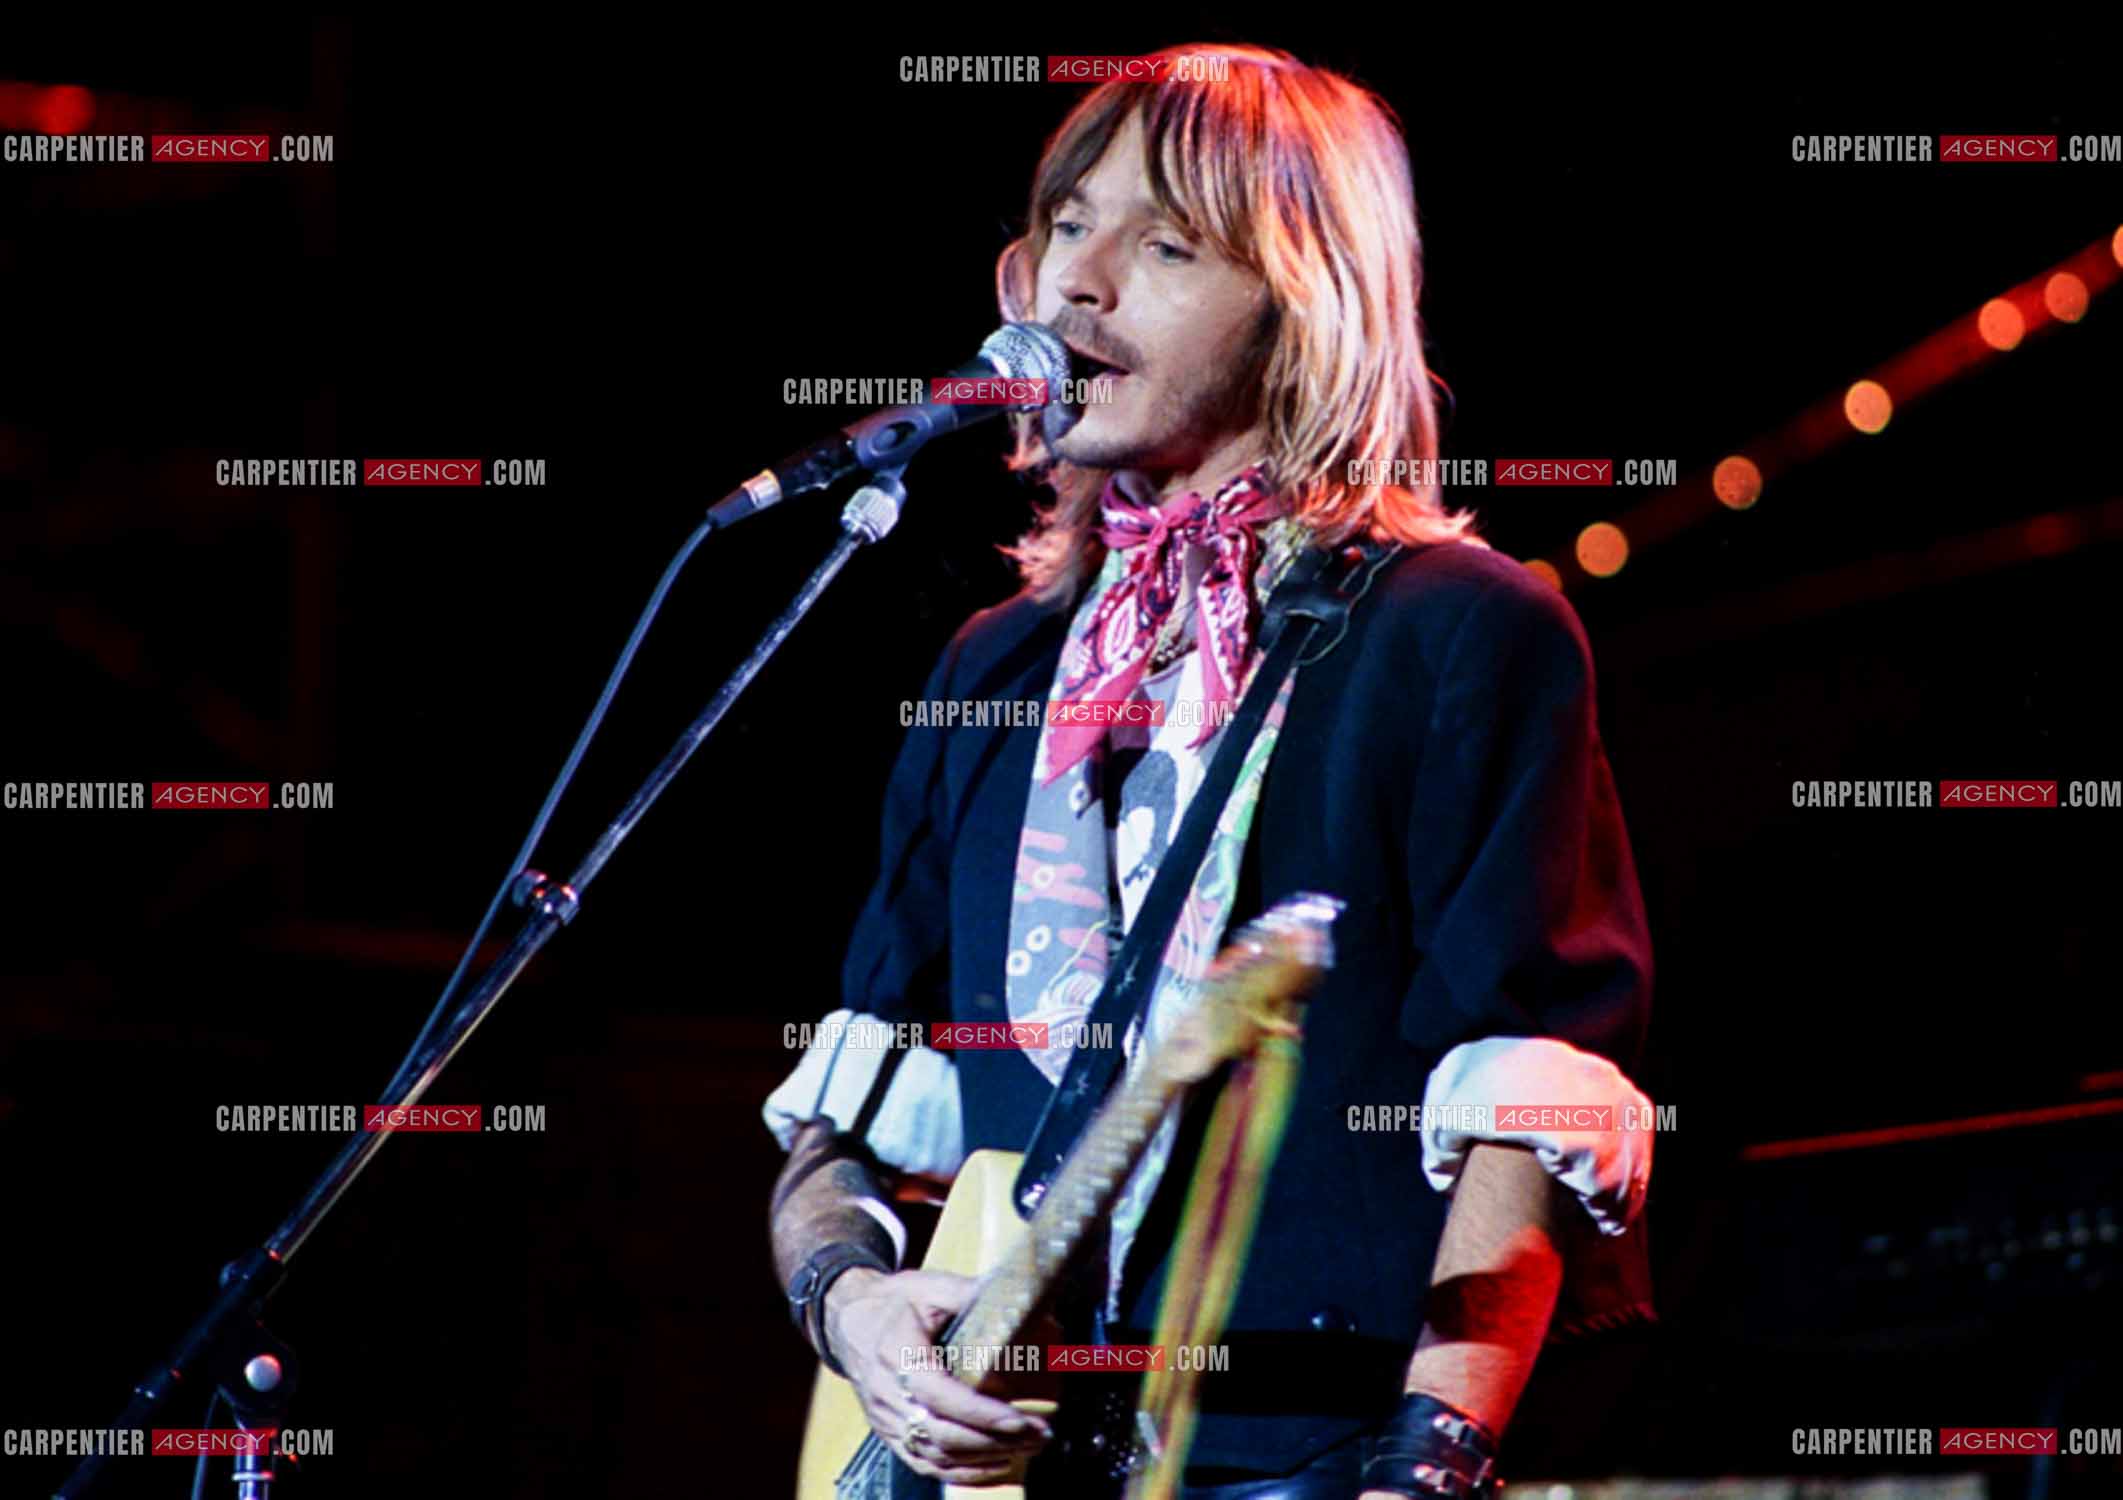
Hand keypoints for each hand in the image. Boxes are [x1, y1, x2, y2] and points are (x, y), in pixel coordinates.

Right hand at [824, 1267, 1051, 1484]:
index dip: (980, 1413)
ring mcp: (886, 1419)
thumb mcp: (929, 1286)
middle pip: (942, 1434)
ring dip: (985, 1457)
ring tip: (1030, 1445)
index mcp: (896, 1354)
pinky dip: (962, 1471)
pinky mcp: (890, 1433)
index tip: (1019, 1419)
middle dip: (995, 1439)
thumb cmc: (893, 1302)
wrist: (849, 1320)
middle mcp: (888, 1394)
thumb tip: (1017, 1295)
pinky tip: (996, 1463)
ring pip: (936, 1454)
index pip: (939, 1395)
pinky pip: (925, 1463)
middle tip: (1040, 1433)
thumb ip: (968, 1293)